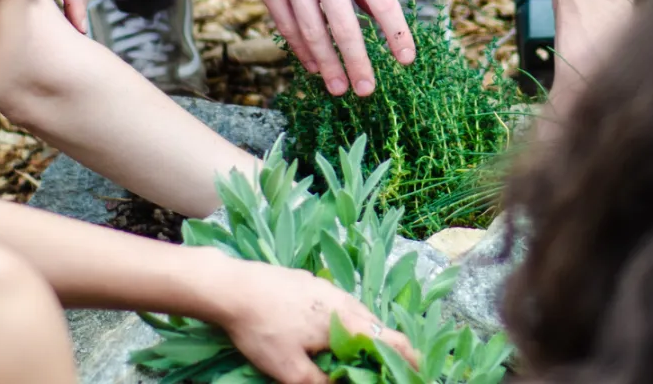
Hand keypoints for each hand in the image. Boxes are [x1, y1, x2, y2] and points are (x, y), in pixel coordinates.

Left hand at [212, 259, 419, 383]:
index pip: (391, 339)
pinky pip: (336, 304)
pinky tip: (322, 330)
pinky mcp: (309, 282)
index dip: (408, 357)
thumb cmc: (263, 329)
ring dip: (360, 333)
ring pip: (354, 313)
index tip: (419, 370)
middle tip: (381, 368)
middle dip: (383, 348)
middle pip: (375, 326)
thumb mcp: (289, 370)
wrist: (233, 287)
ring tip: (354, 351)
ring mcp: (326, 287)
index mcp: (347, 321)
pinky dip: (341, 320)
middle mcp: (344, 300)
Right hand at [223, 0, 414, 95]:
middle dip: (358, 63)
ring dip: (327, 65)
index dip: (395, 33)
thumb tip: (372, 14)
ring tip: (339, 87)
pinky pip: (286, 24)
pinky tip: (312, 64)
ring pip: (312, 32)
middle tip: (367, 90)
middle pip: (345, 26)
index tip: (405, 59)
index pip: (381, 2)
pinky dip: (300, 48)